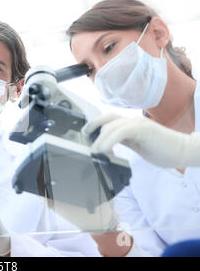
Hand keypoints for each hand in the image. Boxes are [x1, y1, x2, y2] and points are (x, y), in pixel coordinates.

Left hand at [83, 113, 198, 167]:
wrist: (184, 151)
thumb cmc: (163, 150)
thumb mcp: (137, 145)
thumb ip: (124, 141)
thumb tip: (107, 144)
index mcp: (131, 124)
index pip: (109, 119)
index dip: (95, 124)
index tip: (86, 134)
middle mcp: (133, 121)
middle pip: (107, 119)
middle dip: (93, 127)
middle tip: (86, 140)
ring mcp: (138, 124)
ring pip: (112, 125)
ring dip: (100, 139)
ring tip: (95, 150)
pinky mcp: (143, 130)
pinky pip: (121, 132)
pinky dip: (109, 140)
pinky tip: (104, 149)